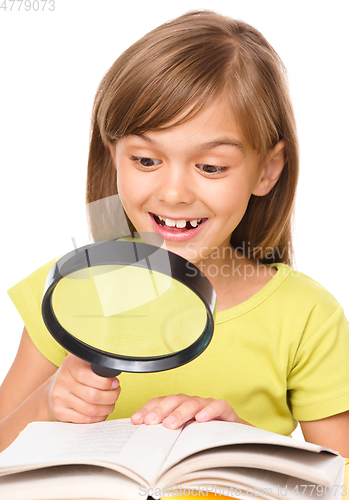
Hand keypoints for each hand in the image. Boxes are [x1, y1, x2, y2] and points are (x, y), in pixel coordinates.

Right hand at [45, 354, 120, 423]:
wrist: (53, 388)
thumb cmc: (74, 375)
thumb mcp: (83, 363)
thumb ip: (97, 365)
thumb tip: (113, 374)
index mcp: (70, 365)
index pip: (89, 376)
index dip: (106, 382)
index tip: (115, 383)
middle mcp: (62, 380)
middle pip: (93, 395)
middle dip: (111, 397)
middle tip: (116, 394)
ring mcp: (59, 397)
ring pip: (90, 409)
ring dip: (106, 408)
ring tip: (110, 404)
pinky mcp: (59, 412)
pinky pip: (84, 419)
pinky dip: (97, 418)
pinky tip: (101, 412)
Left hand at [131, 394, 246, 428]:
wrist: (235, 438)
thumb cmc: (204, 437)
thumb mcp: (183, 437)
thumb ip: (166, 438)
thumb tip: (144, 445)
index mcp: (179, 407)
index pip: (160, 402)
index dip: (148, 409)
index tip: (136, 421)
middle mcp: (192, 403)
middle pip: (174, 400)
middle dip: (161, 410)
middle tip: (151, 422)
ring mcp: (208, 405)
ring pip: (193, 403)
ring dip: (180, 412)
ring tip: (171, 424)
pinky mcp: (226, 410)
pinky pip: (218, 406)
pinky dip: (209, 410)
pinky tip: (201, 419)